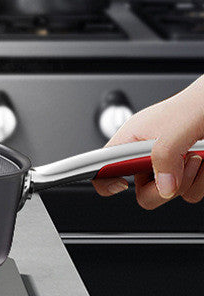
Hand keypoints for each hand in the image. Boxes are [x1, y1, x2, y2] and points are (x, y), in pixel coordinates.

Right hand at [91, 76, 203, 207]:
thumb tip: (164, 187)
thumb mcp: (177, 126)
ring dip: (190, 180)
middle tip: (178, 168)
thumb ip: (165, 155)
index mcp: (132, 138)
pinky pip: (192, 193)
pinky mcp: (190, 171)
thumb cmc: (198, 102)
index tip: (122, 184)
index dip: (104, 179)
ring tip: (198, 155)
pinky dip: (203, 181)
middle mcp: (149, 154)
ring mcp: (171, 164)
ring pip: (170, 194)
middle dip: (164, 187)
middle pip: (141, 192)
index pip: (101, 166)